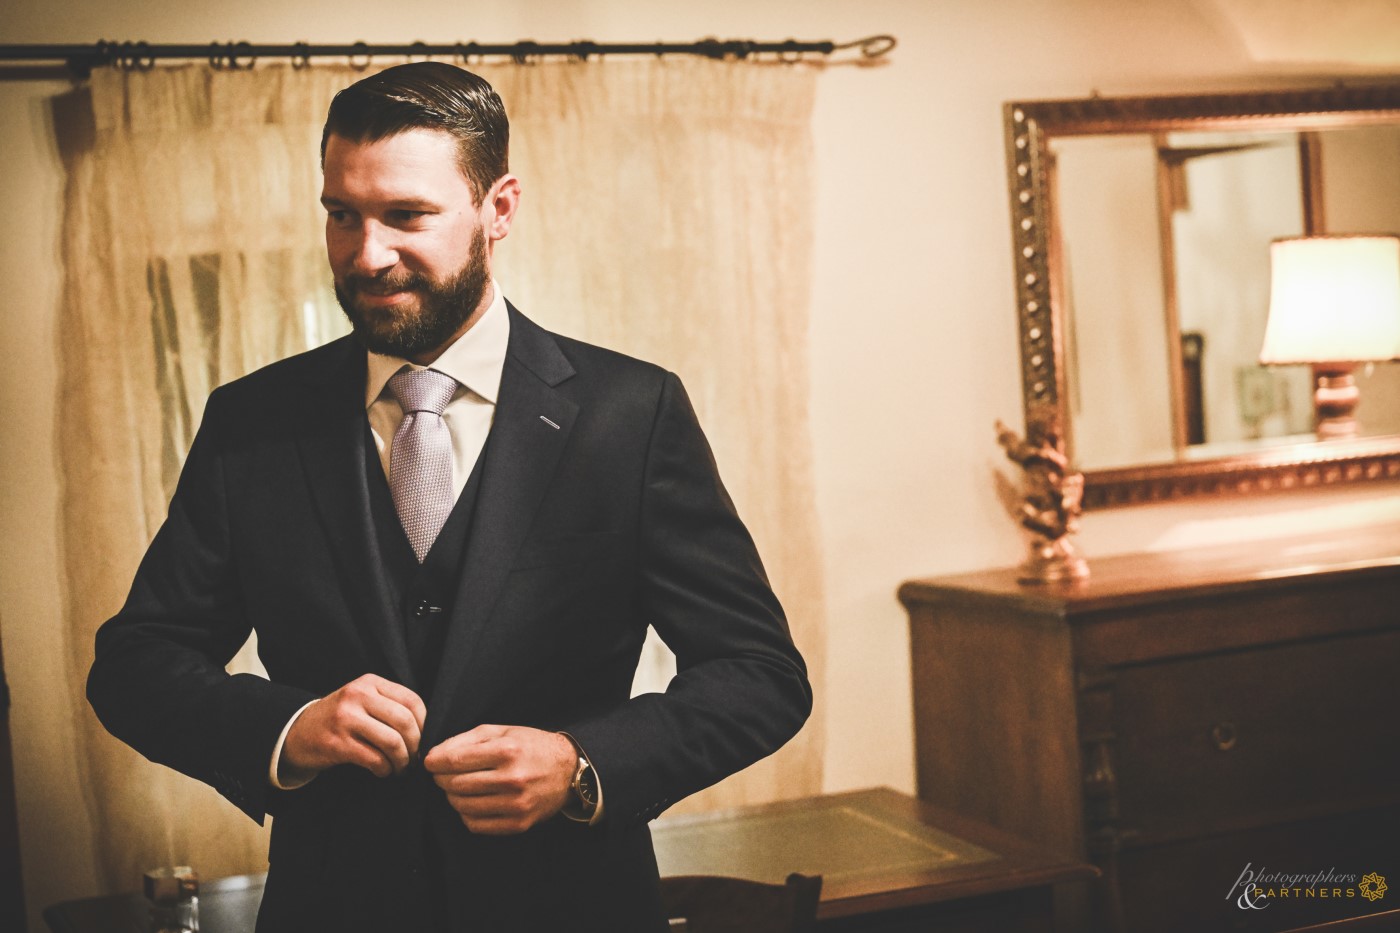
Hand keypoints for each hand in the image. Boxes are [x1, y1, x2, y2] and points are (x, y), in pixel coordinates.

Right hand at [281, 674, 425, 778]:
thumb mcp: (363, 700)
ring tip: (400, 768)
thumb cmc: (340, 718)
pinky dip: (384, 769)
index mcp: (370, 683)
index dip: (424, 724)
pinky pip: (374, 759)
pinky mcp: (337, 743)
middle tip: (414, 759)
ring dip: (402, 761)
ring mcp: (345, 719)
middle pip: (405, 722)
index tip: (422, 740)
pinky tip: (382, 771)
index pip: (412, 700)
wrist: (297, 731)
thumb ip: (389, 705)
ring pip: (392, 742)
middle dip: (415, 746)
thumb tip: (426, 730)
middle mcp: (358, 696)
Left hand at [423, 725, 575, 834]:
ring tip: (459, 787)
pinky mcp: (518, 824)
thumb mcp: (501, 731)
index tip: (430, 762)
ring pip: (462, 806)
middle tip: (443, 774)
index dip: (435, 762)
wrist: (568, 770)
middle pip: (456, 785)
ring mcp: (516, 804)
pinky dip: (466, 814)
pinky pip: (476, 825)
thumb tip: (434, 757)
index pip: (455, 761)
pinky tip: (472, 803)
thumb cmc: (530, 746)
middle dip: (441, 779)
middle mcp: (512, 779)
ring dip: (452, 797)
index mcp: (507, 751)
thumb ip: (466, 740)